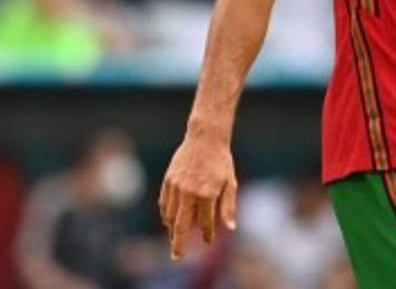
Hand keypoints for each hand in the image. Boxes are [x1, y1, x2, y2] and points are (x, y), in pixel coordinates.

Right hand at [158, 133, 237, 259]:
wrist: (205, 138)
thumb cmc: (222, 162)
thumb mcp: (231, 183)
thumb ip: (228, 207)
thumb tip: (230, 228)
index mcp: (207, 194)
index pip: (205, 222)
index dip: (206, 233)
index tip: (207, 240)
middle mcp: (189, 192)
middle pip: (180, 225)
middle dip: (178, 243)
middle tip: (177, 256)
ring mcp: (176, 186)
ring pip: (170, 215)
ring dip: (172, 229)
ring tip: (174, 237)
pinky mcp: (168, 180)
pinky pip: (164, 203)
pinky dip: (166, 214)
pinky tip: (169, 220)